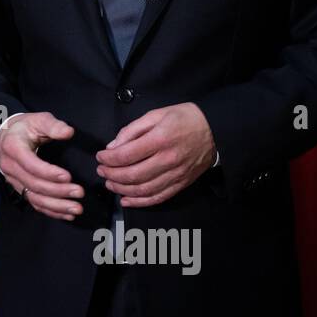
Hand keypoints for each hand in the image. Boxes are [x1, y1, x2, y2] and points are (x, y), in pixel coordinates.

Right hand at [0, 112, 83, 219]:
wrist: (5, 137)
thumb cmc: (24, 128)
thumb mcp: (37, 119)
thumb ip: (53, 125)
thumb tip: (68, 132)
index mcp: (14, 148)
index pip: (31, 165)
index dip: (49, 173)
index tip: (68, 176)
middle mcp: (11, 168)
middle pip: (34, 184)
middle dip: (58, 191)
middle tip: (79, 192)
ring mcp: (14, 181)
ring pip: (34, 198)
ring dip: (56, 206)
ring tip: (76, 208)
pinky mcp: (20, 188)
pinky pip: (35, 203)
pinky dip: (51, 211)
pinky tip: (67, 214)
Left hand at [95, 103, 215, 207]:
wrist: (216, 131)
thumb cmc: (185, 118)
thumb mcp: (156, 114)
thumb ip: (132, 130)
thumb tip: (113, 146)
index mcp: (160, 139)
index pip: (126, 155)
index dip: (108, 159)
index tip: (100, 157)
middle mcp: (168, 160)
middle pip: (132, 175)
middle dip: (111, 175)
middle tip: (101, 171)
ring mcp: (176, 174)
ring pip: (143, 189)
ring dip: (122, 189)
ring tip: (110, 184)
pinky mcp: (181, 184)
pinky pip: (158, 197)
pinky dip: (140, 202)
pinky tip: (126, 200)